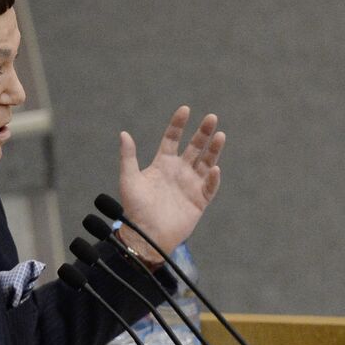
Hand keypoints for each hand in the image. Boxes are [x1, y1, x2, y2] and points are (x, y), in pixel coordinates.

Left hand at [117, 106, 225, 258]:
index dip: (178, 124)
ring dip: (214, 149)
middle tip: (212, 118)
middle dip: (203, 132)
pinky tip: (214, 168)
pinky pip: (210, 187)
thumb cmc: (135, 209)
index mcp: (163, 164)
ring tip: (220, 135)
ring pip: (206, 162)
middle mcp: (179, 171)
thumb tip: (123, 133)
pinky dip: (213, 178)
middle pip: (195, 147)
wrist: (146, 234)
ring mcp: (190, 185)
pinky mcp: (199, 201)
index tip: (185, 110)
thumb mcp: (129, 180)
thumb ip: (128, 157)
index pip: (172, 138)